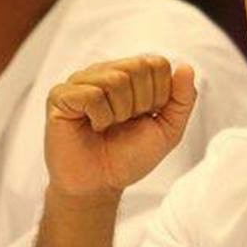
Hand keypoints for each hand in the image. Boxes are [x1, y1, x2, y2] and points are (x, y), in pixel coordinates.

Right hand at [45, 56, 196, 198]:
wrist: (101, 183)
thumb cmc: (130, 155)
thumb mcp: (168, 129)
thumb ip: (182, 99)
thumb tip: (186, 67)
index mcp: (130, 75)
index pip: (157, 63)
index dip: (160, 95)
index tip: (147, 116)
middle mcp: (105, 71)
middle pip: (138, 67)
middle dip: (142, 103)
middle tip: (126, 122)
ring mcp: (80, 81)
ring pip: (115, 79)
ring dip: (120, 112)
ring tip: (109, 126)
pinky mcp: (60, 96)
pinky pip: (91, 94)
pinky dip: (101, 117)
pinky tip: (93, 127)